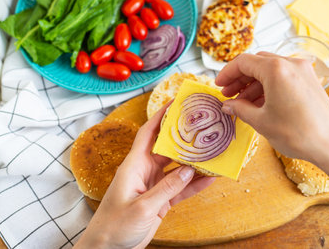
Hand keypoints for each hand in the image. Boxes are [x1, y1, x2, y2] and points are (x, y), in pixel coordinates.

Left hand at [75, 104, 214, 248]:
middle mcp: (145, 171)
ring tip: (214, 153)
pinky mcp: (160, 200)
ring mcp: (154, 186)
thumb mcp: (142, 207)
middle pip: (168, 148)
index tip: (176, 102)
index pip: (148, 133)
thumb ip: (166, 189)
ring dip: (194, 163)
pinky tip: (210, 180)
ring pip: (178, 169)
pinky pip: (180, 189)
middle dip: (185, 137)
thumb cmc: (114, 226)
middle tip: (204, 126)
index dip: (161, 116)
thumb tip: (189, 171)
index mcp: (134, 165)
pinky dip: (194, 185)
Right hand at [217, 52, 328, 248]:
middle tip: (229, 95)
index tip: (218, 85)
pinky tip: (260, 103)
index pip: (243, 62)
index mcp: (276, 69)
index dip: (227, 73)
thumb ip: (240, 108)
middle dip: (240, 78)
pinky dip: (269, 87)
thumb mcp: (261, 121)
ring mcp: (303, 71)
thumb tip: (227, 105)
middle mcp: (291, 64)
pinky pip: (284, 77)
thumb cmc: (298, 133)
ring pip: (270, 70)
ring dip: (254, 84)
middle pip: (257, 63)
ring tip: (243, 103)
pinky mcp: (310, 80)